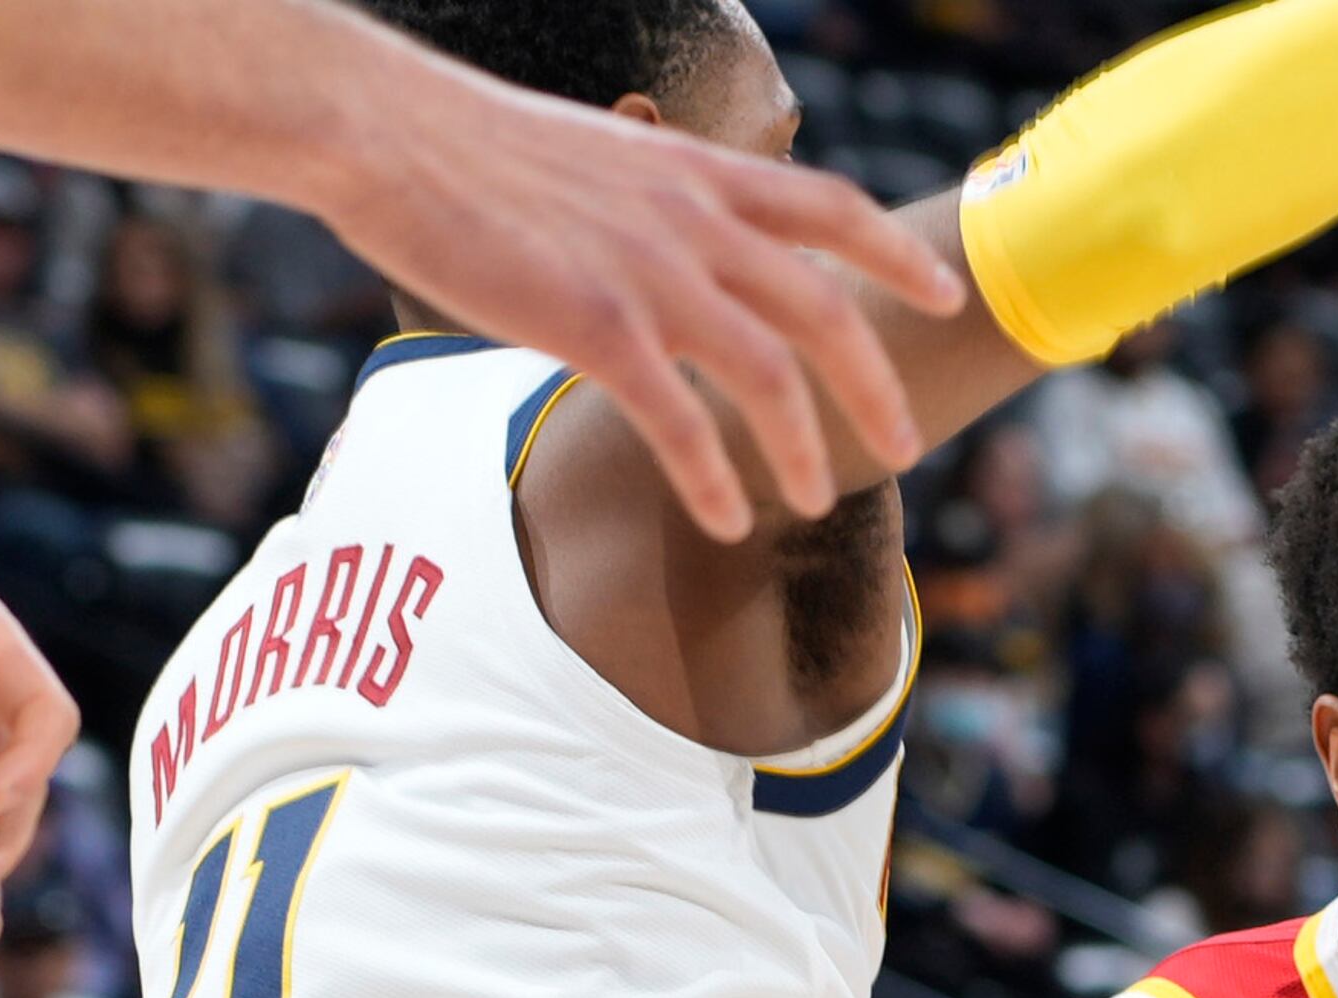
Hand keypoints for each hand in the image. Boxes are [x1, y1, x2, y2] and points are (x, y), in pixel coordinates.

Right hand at [319, 55, 963, 541]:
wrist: (393, 136)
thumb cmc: (473, 152)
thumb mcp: (598, 160)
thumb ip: (655, 206)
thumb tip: (673, 252)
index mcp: (699, 173)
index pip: (831, 208)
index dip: (898, 254)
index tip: (944, 293)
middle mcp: (693, 219)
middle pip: (824, 307)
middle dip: (874, 383)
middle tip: (907, 445)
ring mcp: (650, 273)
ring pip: (767, 372)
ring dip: (802, 447)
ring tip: (814, 501)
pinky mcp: (594, 326)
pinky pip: (679, 421)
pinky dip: (712, 478)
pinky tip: (726, 519)